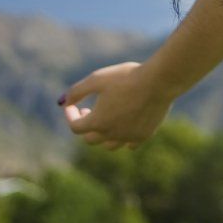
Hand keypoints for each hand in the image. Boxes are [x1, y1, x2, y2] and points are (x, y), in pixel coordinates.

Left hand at [59, 61, 173, 150]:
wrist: (159, 81)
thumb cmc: (127, 77)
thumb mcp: (97, 78)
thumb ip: (77, 91)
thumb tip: (63, 101)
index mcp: (97, 122)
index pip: (75, 127)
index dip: (71, 115)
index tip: (74, 104)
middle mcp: (111, 134)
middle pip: (90, 139)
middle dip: (86, 125)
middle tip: (89, 108)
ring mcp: (128, 137)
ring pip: (109, 145)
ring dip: (103, 134)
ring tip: (107, 117)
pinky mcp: (144, 135)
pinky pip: (130, 144)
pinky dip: (124, 137)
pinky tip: (125, 124)